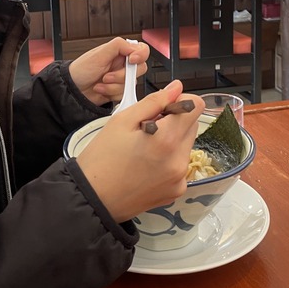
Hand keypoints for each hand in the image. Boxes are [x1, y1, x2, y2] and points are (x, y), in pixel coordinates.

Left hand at [68, 37, 148, 106]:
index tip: (131, 60)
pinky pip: (125, 94)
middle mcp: (123, 64)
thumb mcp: (98, 54)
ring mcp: (122, 78)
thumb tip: (134, 46)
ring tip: (101, 83)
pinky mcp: (119, 90)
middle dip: (122, 75)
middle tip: (107, 76)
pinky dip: (112, 93)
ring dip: (114, 86)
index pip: (142, 50)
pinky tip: (101, 89)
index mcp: (120, 52)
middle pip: (139, 69)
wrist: (73, 89)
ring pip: (132, 84)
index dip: (140, 55)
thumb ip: (118, 45)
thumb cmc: (81, 70)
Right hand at [75, 80, 203, 222]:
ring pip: (186, 145)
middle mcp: (179, 161)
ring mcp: (180, 179)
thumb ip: (154, 101)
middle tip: (146, 128)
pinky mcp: (176, 191)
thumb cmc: (101, 159)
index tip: (162, 107)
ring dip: (172, 140)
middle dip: (174, 121)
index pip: (196, 106)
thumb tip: (176, 88)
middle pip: (192, 125)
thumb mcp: (122, 120)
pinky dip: (169, 159)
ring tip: (144, 147)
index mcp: (166, 140)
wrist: (92, 199)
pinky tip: (146, 164)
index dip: (179, 101)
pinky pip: (180, 164)